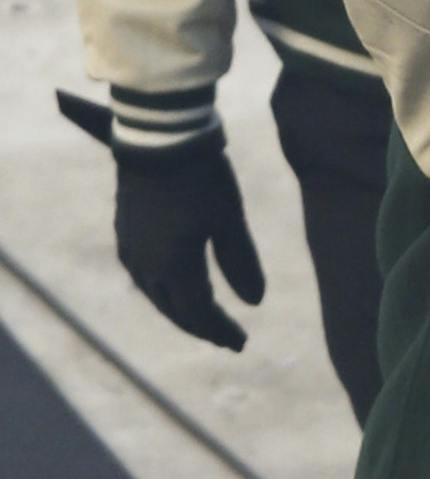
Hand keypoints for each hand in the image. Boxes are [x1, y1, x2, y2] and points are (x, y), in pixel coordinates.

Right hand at [115, 144, 264, 351]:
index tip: (241, 343)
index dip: (220, 331)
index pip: (199, 315)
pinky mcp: (125, 230)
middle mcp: (145, 265)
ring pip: (156, 294)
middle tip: (227, 339)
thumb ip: (241, 263)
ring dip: (181, 310)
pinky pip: (145, 274)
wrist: (158, 136)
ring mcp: (130, 248)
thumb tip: (255, 303)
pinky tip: (176, 287)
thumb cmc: (201, 177)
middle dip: (202, 326)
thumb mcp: (230, 220)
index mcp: (173, 267)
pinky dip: (165, 289)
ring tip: (204, 319)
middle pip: (174, 310)